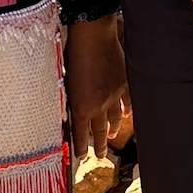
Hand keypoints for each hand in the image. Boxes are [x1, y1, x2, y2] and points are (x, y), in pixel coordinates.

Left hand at [64, 13, 128, 159]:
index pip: (80, 134)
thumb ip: (70, 98)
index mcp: (81, 106)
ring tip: (112, 135)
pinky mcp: (124, 84)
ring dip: (113, 129)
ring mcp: (114, 96)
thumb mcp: (65, 80)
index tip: (81, 157)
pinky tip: (124, 114)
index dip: (81, 148)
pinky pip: (127, 102)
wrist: (94, 36)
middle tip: (100, 156)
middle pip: (100, 131)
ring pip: (115, 119)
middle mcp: (99, 105)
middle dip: (99, 146)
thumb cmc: (73, 54)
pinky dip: (125, 110)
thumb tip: (71, 109)